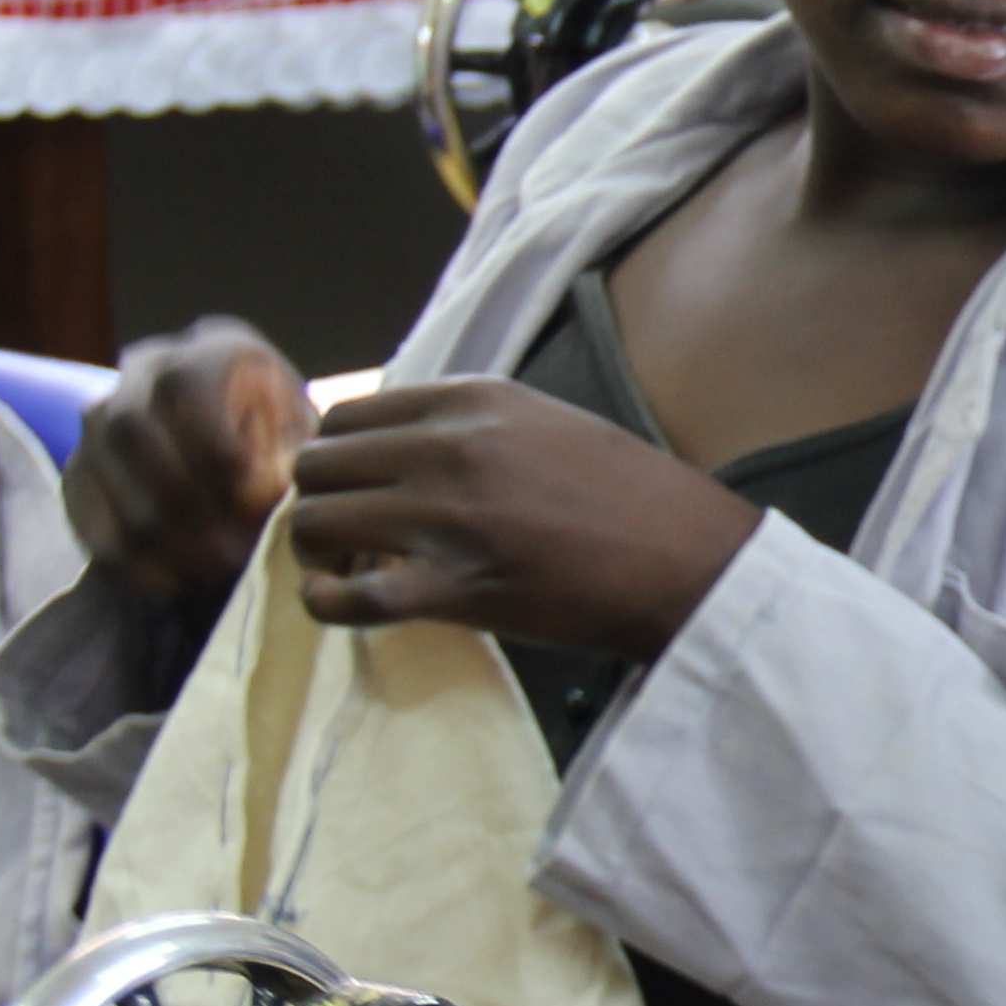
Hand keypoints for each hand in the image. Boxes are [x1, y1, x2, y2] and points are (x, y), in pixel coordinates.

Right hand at [66, 320, 313, 605]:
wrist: (231, 428)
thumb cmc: (279, 430)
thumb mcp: (300, 428)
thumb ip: (289, 453)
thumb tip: (268, 500)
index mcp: (204, 351)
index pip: (183, 386)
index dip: (215, 446)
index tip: (257, 501)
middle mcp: (138, 374)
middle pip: (132, 434)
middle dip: (188, 506)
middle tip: (237, 556)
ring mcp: (97, 426)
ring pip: (107, 483)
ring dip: (164, 542)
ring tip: (216, 573)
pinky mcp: (78, 476)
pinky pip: (91, 526)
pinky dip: (134, 564)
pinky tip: (179, 582)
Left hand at [282, 381, 760, 659]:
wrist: (691, 563)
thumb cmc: (632, 496)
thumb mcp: (546, 423)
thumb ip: (469, 425)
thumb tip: (397, 448)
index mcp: (472, 402)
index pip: (345, 416)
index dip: (338, 458)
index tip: (358, 488)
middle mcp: (447, 449)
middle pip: (316, 466)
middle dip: (320, 502)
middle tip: (349, 535)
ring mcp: (446, 519)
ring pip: (314, 524)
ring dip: (317, 552)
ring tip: (352, 569)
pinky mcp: (453, 589)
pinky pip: (345, 597)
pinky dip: (325, 603)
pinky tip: (339, 603)